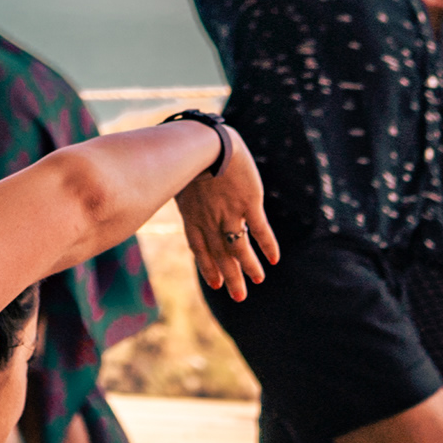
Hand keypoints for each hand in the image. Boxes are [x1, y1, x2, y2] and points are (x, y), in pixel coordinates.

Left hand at [175, 124, 275, 301]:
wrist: (206, 145)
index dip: (208, 268)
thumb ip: (180, 192)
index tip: (216, 284)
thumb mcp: (177, 180)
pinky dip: (267, 246)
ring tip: (257, 280)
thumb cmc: (187, 157)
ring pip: (239, 248)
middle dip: (230, 277)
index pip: (201, 249)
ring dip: (248, 266)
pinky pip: (260, 231)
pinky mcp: (249, 204)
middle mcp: (211, 221)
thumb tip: (169, 188)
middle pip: (221, 255)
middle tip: (239, 296)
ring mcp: (230, 214)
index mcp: (193, 217)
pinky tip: (273, 259)